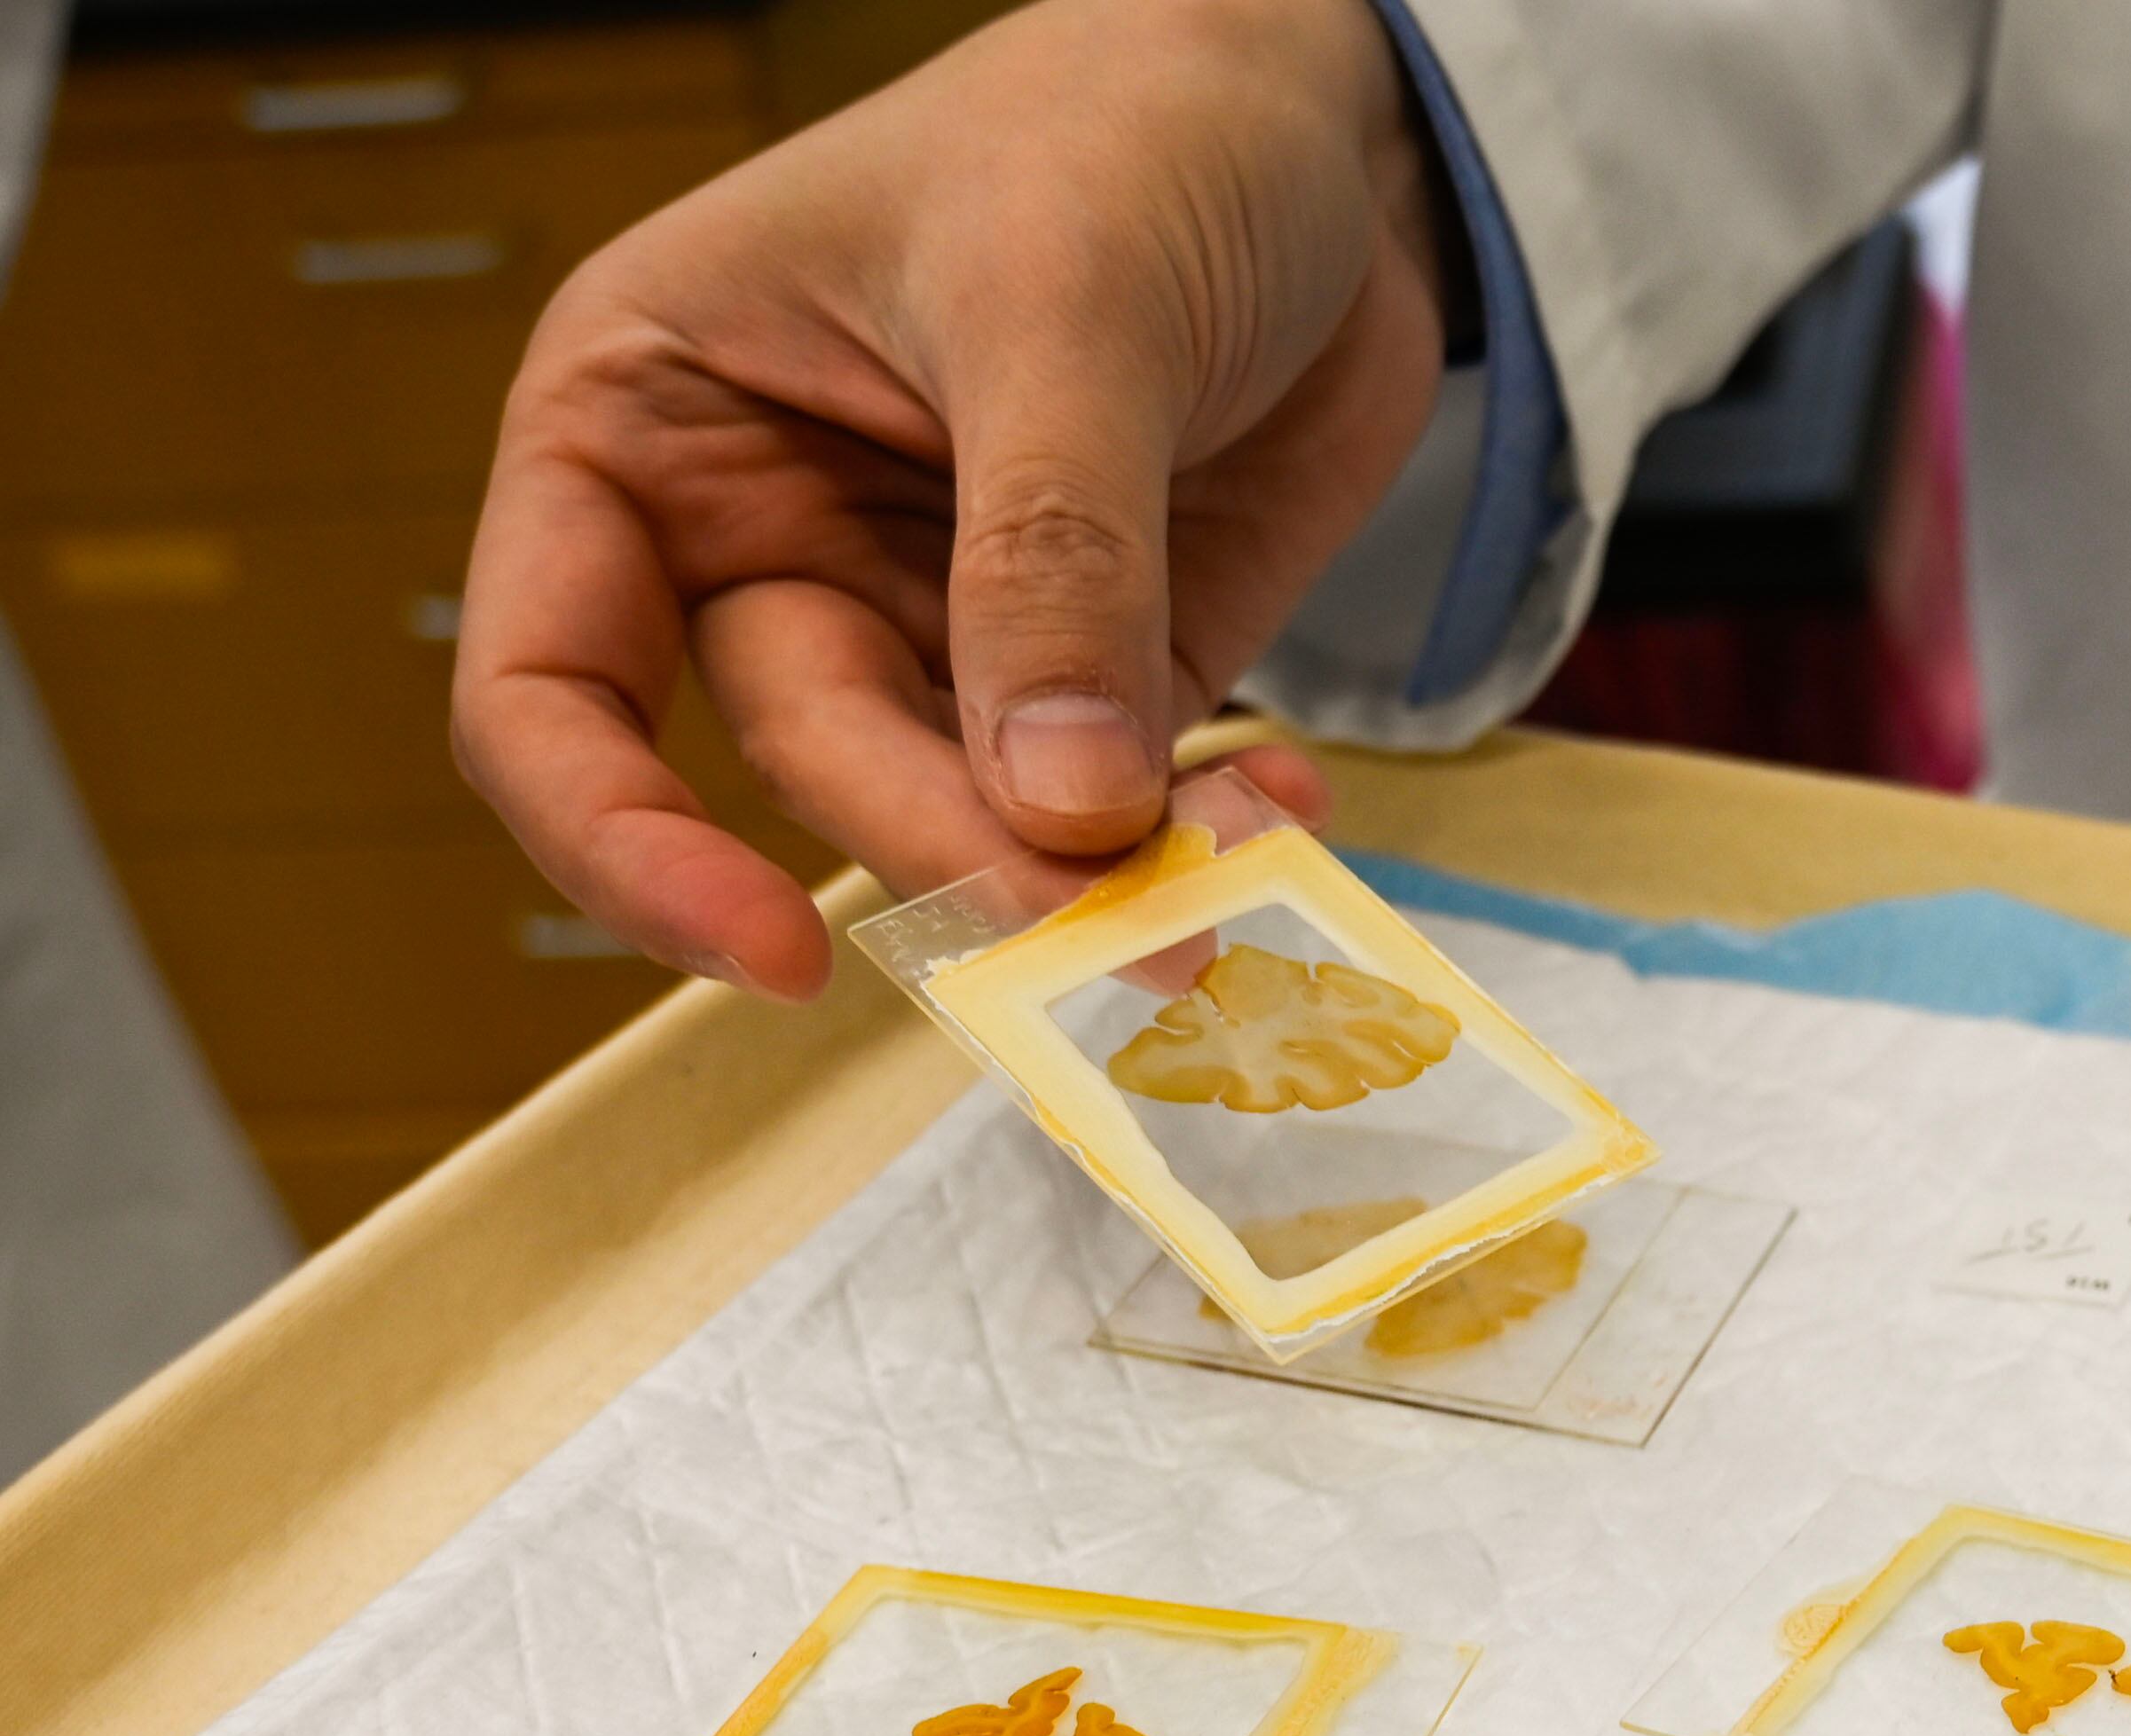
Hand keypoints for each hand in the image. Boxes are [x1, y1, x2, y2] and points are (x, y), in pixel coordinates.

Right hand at [452, 0, 1442, 1000]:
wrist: (1312, 120)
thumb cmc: (1118, 133)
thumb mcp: (1061, 306)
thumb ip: (1049, 555)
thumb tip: (1052, 802)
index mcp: (647, 426)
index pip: (547, 688)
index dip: (624, 844)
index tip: (772, 949)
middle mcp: (764, 545)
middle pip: (811, 772)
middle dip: (958, 854)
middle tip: (1114, 911)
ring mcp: (933, 621)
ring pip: (971, 820)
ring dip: (1097, 877)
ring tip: (1228, 880)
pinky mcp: (1093, 673)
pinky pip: (1118, 812)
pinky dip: (1202, 838)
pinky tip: (1280, 816)